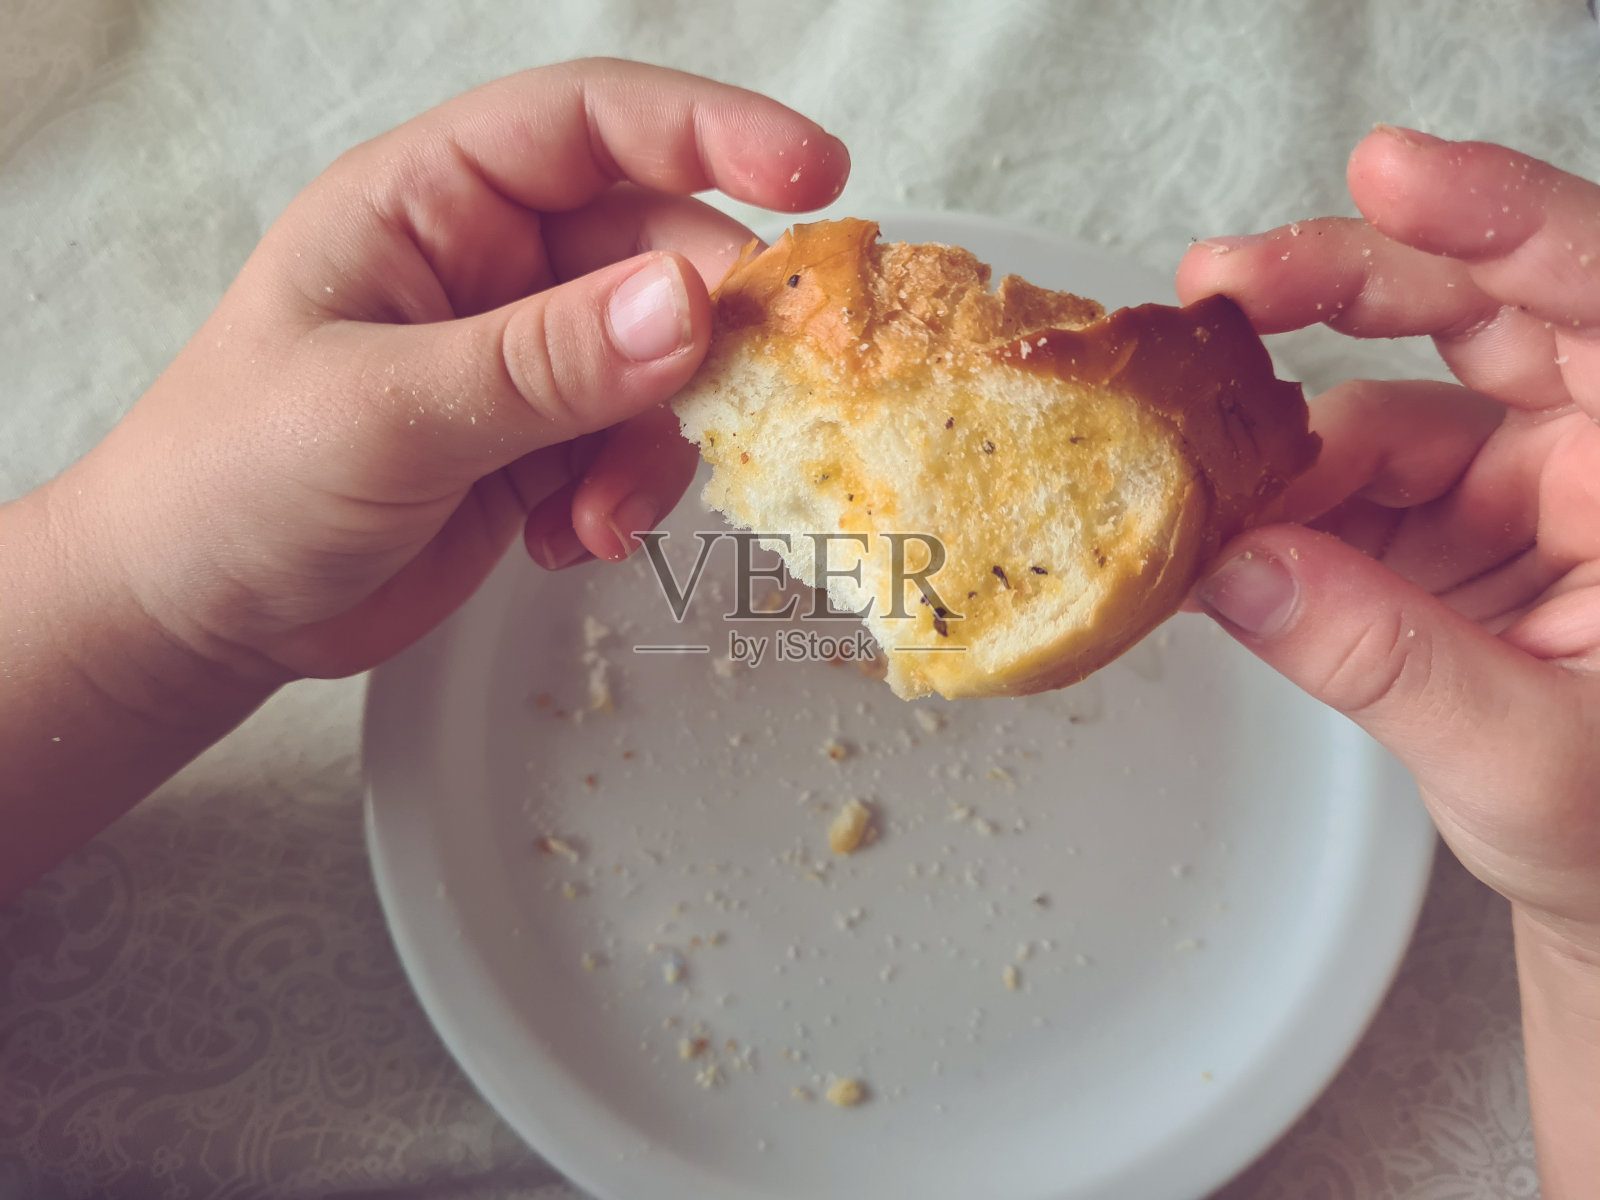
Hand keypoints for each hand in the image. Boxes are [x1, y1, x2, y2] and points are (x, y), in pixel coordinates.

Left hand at [56, 58, 848, 680]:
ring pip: (661, 366)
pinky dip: (626, 497)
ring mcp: (521, 359)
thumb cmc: (232, 478)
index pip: (591, 126)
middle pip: (654, 252)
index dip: (710, 131)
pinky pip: (634, 449)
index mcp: (430, 202)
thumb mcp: (384, 410)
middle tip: (734, 401)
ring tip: (596, 515)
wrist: (198, 612)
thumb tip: (690, 308)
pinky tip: (567, 543)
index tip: (814, 174)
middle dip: (703, 332)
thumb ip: (541, 361)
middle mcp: (489, 265)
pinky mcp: (539, 447)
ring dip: (656, 444)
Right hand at [1177, 125, 1597, 1195]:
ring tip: (1187, 475)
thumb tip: (1240, 571)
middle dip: (1337, 287)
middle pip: (1476, 315)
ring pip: (1380, 410)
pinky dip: (1267, 511)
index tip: (1390, 174)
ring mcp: (1512, 491)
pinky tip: (1213, 531)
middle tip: (1220, 287)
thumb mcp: (1525, 759)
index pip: (1597, 299)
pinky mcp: (1438, 534)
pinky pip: (1339, 492)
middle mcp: (1591, 457)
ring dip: (1274, 442)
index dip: (1499, 218)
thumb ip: (1383, 661)